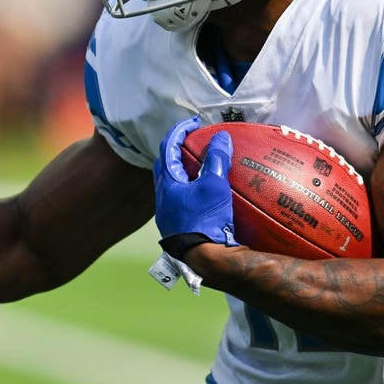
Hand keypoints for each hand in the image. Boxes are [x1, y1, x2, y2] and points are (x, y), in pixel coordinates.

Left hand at [154, 116, 236, 259]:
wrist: (201, 259)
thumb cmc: (204, 220)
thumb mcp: (214, 185)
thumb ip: (216, 159)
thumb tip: (220, 137)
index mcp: (166, 182)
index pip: (167, 147)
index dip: (180, 131)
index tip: (194, 123)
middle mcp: (162, 196)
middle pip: (166, 164)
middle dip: (179, 149)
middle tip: (196, 142)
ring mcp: (168, 212)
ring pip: (173, 183)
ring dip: (185, 170)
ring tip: (202, 165)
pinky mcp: (177, 224)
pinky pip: (180, 197)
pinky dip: (190, 187)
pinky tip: (205, 191)